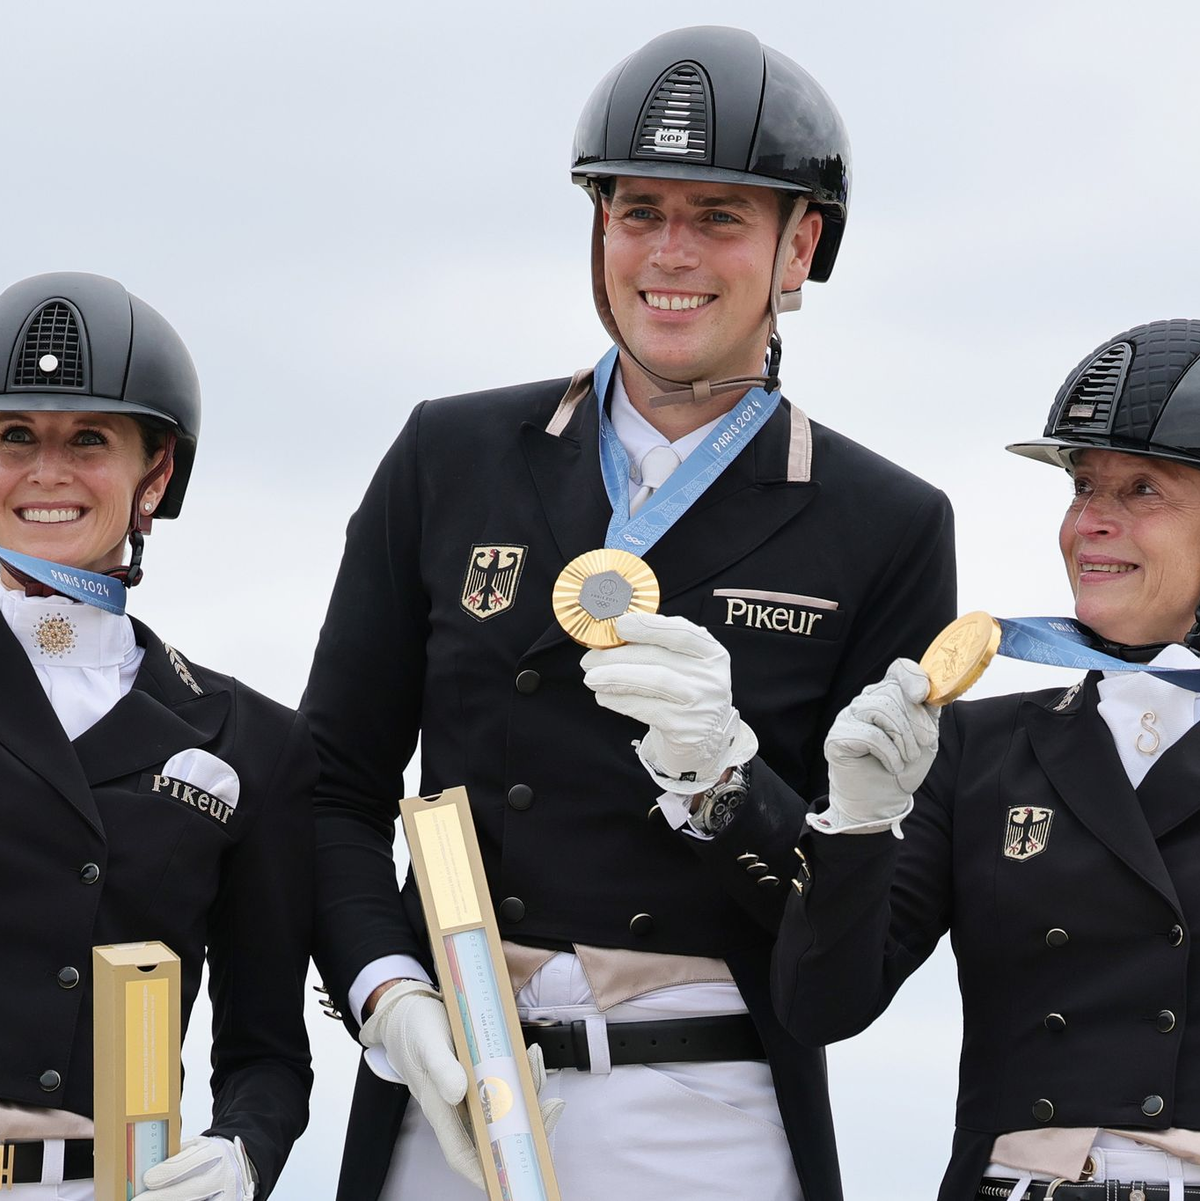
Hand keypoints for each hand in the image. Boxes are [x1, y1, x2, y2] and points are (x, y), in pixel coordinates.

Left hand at [135, 1135, 254, 1200]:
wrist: (237, 1168)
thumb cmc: (211, 1157)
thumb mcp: (198, 1147)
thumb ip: (177, 1154)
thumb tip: (150, 1168)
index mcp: (216, 1154)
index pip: (192, 1162)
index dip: (168, 1172)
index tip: (147, 1179)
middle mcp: (224, 1176)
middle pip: (192, 1189)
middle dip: (161, 1197)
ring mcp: (225, 1196)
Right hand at [360, 981, 564, 1187]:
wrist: (406, 1010)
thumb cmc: (412, 1028)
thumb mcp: (426, 1042)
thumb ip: (441, 1067)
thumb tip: (458, 1092)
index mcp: (440, 1106)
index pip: (462, 1154)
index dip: (486, 1172)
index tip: (512, 1177)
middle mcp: (456, 1105)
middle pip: (493, 1132)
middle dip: (526, 1125)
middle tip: (551, 1107)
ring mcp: (468, 1090)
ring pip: (503, 1107)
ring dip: (527, 1092)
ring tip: (536, 1063)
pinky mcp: (476, 1074)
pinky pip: (503, 1084)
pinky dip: (520, 1073)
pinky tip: (528, 1056)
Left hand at [581, 612, 757, 794]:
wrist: (702, 739)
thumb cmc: (684, 694)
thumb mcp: (682, 667)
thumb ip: (657, 647)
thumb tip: (614, 636)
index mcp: (711, 653)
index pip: (682, 632)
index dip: (649, 626)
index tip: (619, 625)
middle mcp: (711, 676)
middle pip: (659, 657)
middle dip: (619, 656)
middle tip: (590, 658)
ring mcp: (701, 704)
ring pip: (654, 681)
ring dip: (616, 677)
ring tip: (591, 678)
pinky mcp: (687, 728)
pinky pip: (648, 709)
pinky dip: (621, 701)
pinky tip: (604, 696)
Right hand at [810, 659, 938, 837]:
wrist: (882, 801)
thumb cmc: (902, 768)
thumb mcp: (926, 738)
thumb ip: (929, 711)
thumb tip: (932, 689)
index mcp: (888, 697)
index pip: (898, 670)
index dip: (912, 677)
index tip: (922, 696)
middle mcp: (866, 702)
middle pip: (893, 691)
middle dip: (915, 722)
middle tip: (922, 746)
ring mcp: (849, 716)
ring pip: (881, 708)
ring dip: (903, 739)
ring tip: (906, 759)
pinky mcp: (838, 736)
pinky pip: (870, 734)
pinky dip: (888, 753)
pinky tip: (891, 765)